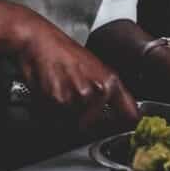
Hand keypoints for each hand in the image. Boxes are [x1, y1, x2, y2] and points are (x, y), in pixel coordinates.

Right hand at [16, 19, 137, 129]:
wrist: (40, 41)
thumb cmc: (64, 52)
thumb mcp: (97, 68)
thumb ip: (112, 93)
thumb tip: (127, 114)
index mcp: (110, 82)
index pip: (129, 115)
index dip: (126, 126)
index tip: (122, 129)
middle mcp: (97, 91)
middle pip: (95, 127)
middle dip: (84, 121)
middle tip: (72, 102)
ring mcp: (77, 97)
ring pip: (73, 126)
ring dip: (65, 118)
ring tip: (60, 95)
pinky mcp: (56, 101)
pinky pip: (55, 121)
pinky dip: (50, 114)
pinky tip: (50, 96)